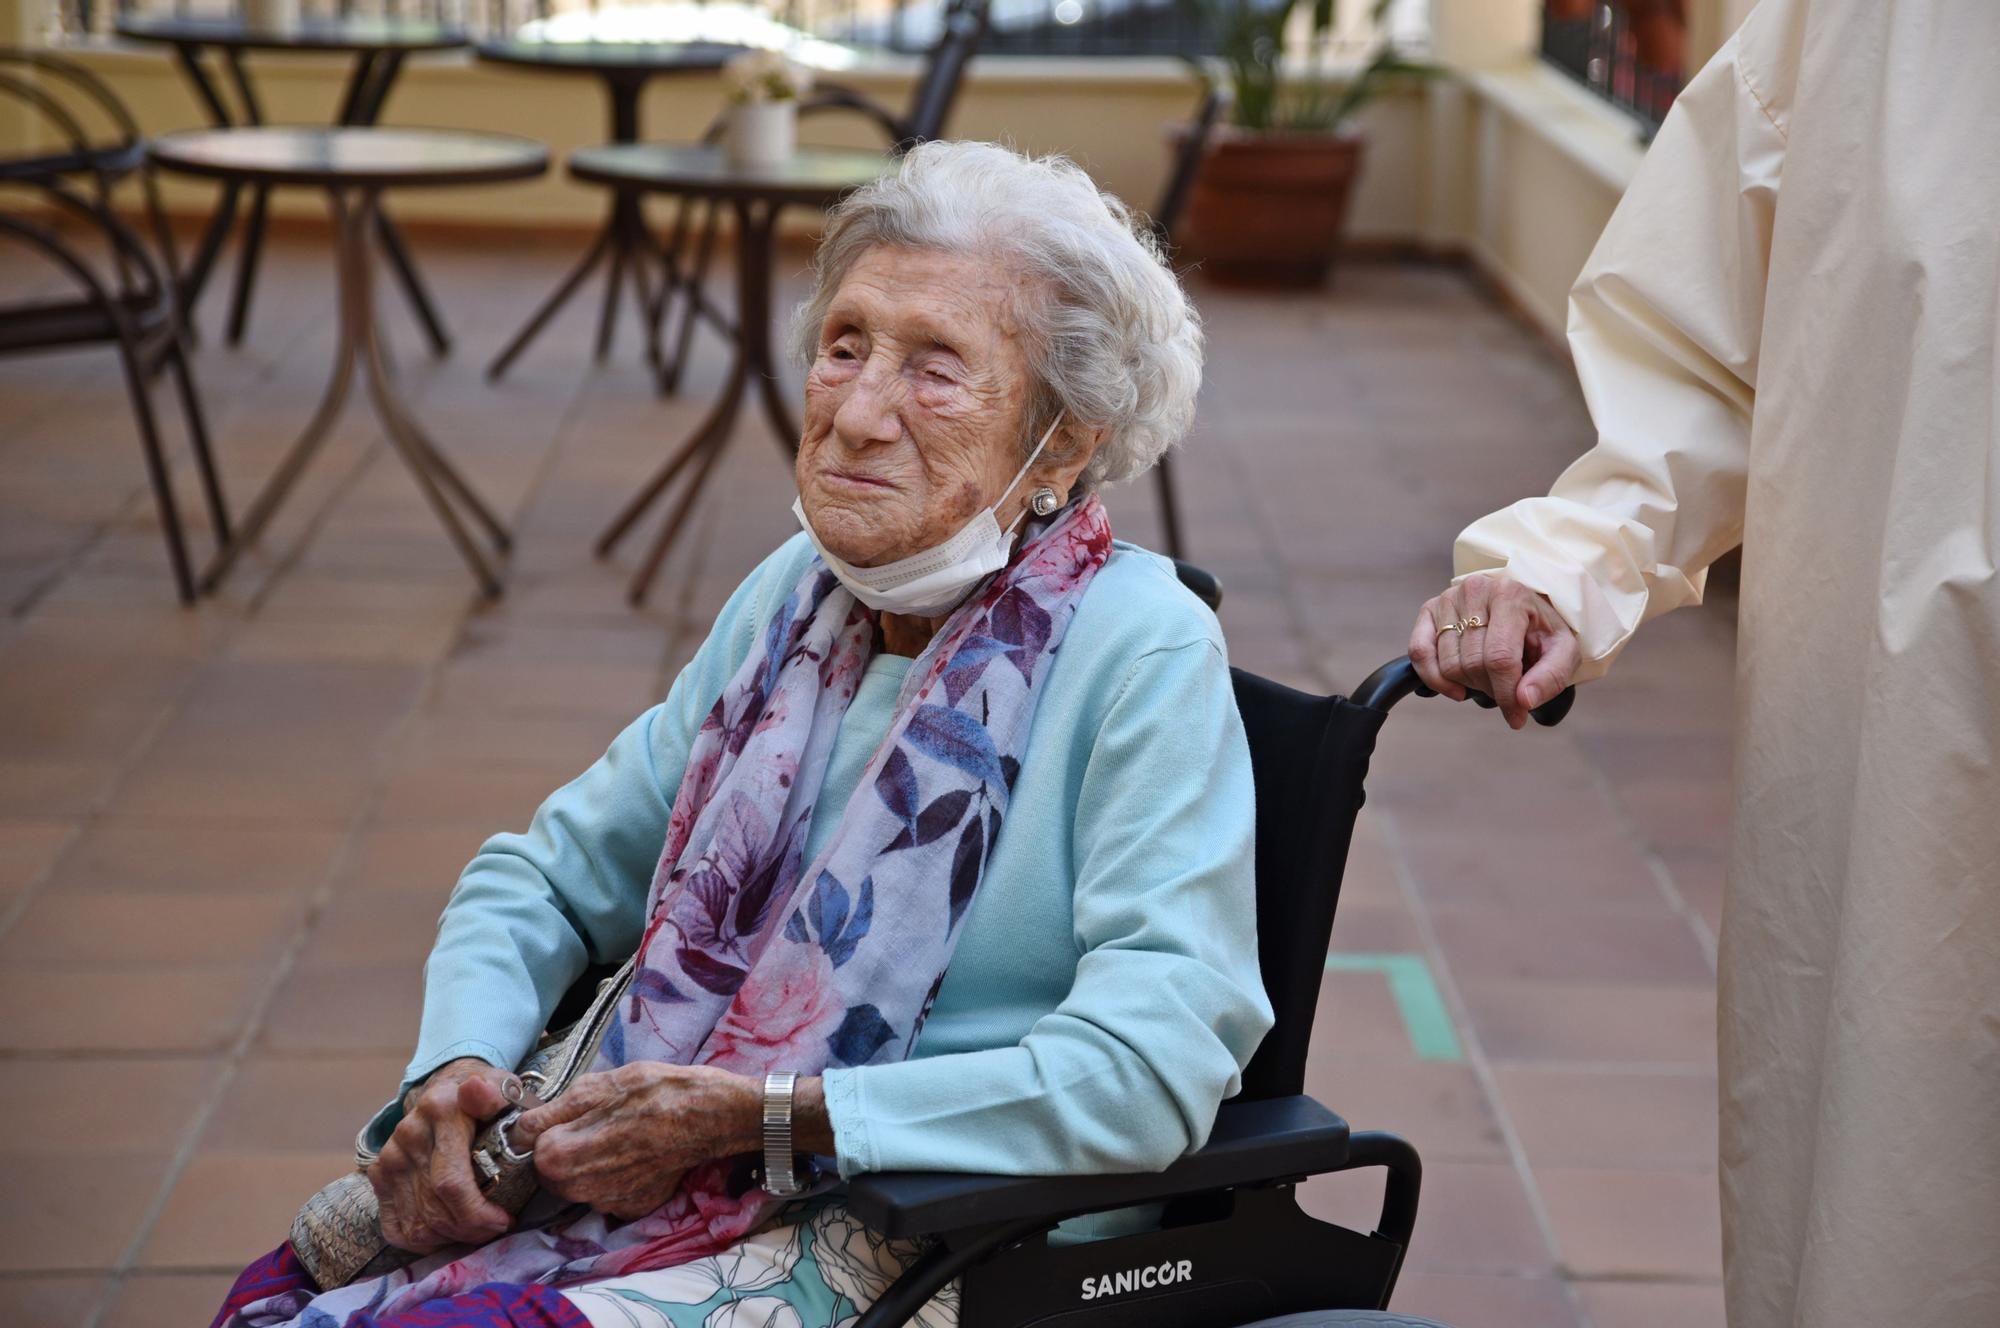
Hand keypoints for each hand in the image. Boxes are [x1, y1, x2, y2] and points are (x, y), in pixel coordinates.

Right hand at [369, 1056, 518, 1252]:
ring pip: (416, 1224)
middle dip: (470, 1230)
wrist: (450, 1086)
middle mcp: (409, 1133)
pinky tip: (447, 1234)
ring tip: (476, 1230)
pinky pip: (396, 1228)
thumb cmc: (490, 1097)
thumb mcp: (504, 1090)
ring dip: (449, 1237)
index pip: (451, 1182)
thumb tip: (475, 1088)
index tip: (504, 1220)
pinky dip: (423, 1242)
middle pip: (434, 1208)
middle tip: (494, 1229)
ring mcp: (390, 1156)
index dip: (477, 1212)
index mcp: (441, 1111)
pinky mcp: (378, 1174)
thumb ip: (496, 1095)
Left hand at [508, 1063, 762, 1220]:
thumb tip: (520, 1128)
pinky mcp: (633, 1208)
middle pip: (554, 1172)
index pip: (531, 1150)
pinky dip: (617, 1178)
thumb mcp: (598, 1085)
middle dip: (566, 1150)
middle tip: (595, 1125)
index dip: (548, 1129)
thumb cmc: (653, 1091)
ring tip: (619, 1138)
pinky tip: (636, 1156)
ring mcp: (609, 1202)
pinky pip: (609, 1194)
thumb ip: (552, 1111)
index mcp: (561, 1156)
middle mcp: (579, 1189)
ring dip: (590, 1165)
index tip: (569, 1117)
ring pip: (581, 1185)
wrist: (709, 1115)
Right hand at [1409, 574, 1580, 729]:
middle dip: (1490, 689)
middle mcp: (1475, 590)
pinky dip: (1433, 678)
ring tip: (1488, 677)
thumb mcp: (1564, 652)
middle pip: (1472, 664)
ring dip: (1468, 684)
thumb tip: (1523, 701)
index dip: (1506, 695)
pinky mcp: (1429, 610)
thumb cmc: (1544, 630)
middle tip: (1506, 688)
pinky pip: (1419, 652)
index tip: (1516, 716)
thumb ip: (1551, 677)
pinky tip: (1456, 688)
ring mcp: (1448, 598)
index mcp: (1511, 595)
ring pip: (1448, 664)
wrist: (1527, 606)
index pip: (1499, 658)